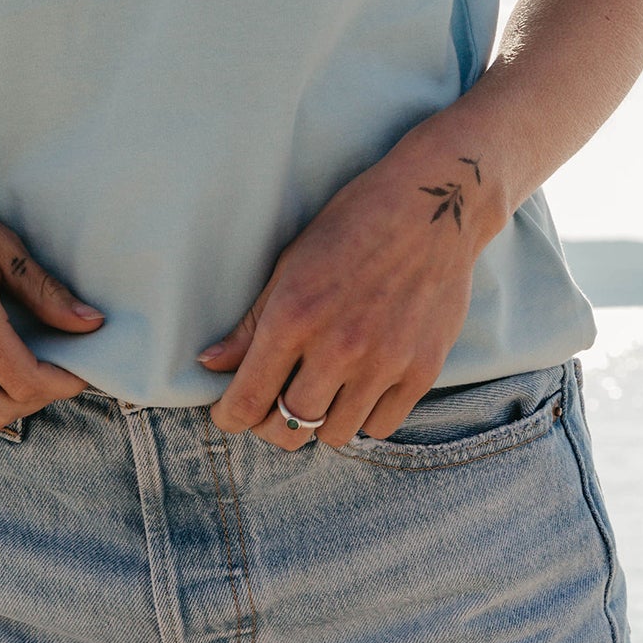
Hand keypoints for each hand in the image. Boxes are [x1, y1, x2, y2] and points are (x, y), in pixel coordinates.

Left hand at [196, 139, 498, 450]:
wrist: (434, 207)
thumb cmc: (353, 225)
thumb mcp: (291, 264)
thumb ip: (252, 323)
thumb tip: (208, 365)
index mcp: (294, 316)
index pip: (248, 401)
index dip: (230, 417)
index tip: (230, 414)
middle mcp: (337, 347)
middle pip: (288, 429)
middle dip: (271, 426)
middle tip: (274, 406)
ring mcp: (384, 363)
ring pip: (334, 435)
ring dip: (320, 421)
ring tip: (322, 392)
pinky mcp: (423, 371)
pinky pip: (381, 426)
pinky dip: (365, 415)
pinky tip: (361, 388)